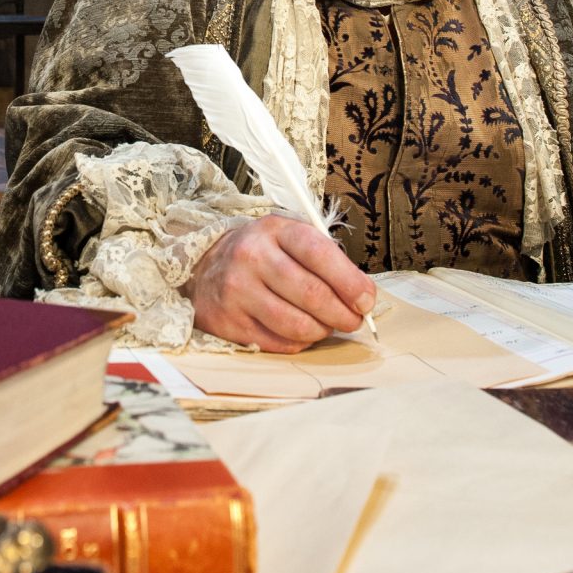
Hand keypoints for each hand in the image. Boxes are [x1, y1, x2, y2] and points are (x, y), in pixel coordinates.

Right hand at [185, 215, 375, 352]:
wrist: (206, 267)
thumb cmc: (262, 254)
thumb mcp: (289, 238)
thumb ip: (326, 260)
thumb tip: (363, 297)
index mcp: (274, 229)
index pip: (320, 254)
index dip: (350, 282)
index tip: (366, 301)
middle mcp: (251, 256)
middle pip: (311, 294)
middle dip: (343, 314)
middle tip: (354, 320)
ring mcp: (237, 291)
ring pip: (296, 325)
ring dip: (322, 331)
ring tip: (327, 325)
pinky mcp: (228, 322)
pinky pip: (278, 343)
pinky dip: (299, 343)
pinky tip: (300, 332)